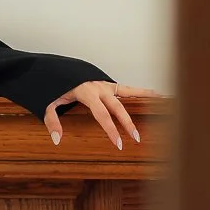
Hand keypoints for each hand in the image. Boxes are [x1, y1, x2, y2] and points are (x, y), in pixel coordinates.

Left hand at [45, 82, 163, 150]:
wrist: (52, 66)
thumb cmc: (51, 84)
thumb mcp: (47, 102)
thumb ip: (52, 120)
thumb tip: (57, 139)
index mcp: (86, 92)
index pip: (102, 114)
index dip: (111, 130)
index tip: (119, 143)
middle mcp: (98, 87)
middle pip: (118, 107)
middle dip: (128, 123)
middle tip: (137, 138)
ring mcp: (105, 83)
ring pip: (128, 93)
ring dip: (144, 99)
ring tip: (162, 103)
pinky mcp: (107, 83)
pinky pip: (126, 88)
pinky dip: (140, 92)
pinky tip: (155, 95)